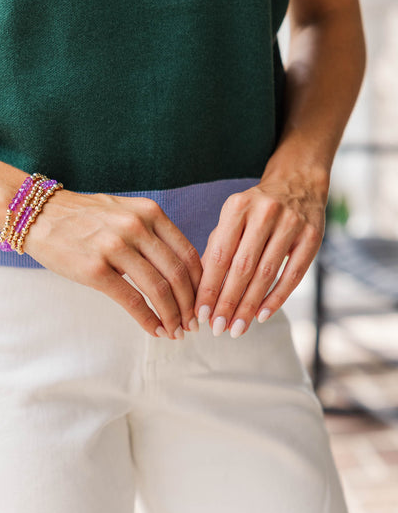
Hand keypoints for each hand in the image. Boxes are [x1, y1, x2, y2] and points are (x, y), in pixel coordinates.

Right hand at [23, 189, 202, 338]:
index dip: (200, 284)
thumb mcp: (125, 212)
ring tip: (176, 331)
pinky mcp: (95, 269)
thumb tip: (179, 270)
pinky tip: (156, 330)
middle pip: (177, 274)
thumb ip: (152, 234)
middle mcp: (136, 227)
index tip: (201, 303)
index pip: (187, 253)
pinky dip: (149, 320)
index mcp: (149, 213)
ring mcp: (115, 247)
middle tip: (193, 324)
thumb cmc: (83, 218)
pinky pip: (132, 300)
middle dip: (190, 305)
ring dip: (173, 316)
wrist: (39, 215)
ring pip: (159, 289)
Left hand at [194, 177, 326, 336]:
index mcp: (237, 207)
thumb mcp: (232, 220)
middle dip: (228, 302)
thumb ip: (216, 250)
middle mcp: (265, 212)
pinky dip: (276, 298)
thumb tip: (199, 291)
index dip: (209, 287)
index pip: (220, 255)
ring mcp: (291, 223)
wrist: (298, 183)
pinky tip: (261, 316)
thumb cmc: (255, 210)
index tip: (200, 313)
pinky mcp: (312, 236)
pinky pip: (293, 275)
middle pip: (243, 267)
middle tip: (218, 328)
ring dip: (250, 306)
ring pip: (267, 274)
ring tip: (237, 328)